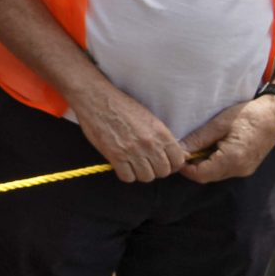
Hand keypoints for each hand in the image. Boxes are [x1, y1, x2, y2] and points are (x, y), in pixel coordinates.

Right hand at [70, 78, 188, 182]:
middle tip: (147, 163)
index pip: (178, 161)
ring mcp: (132, 151)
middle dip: (156, 170)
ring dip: (141, 173)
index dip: (172, 164)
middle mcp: (149, 144)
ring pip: (146, 177)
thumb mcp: (150, 118)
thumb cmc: (122, 106)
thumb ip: (163, 138)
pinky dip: (125, 174)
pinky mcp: (115, 155)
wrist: (96, 98)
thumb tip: (177, 154)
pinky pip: (127, 177)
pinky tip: (122, 165)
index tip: (163, 162)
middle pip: (163, 171)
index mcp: (161, 133)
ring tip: (134, 164)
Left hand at [179, 93, 274, 183]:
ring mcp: (245, 170)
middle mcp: (239, 170)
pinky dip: (213, 161)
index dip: (184, 168)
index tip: (174, 154)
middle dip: (192, 165)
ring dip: (203, 163)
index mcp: (232, 160)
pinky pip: (225, 169)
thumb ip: (198, 139)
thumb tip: (179, 150)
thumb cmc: (248, 115)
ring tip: (196, 144)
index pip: (200, 175)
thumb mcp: (219, 124)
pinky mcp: (247, 166)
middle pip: (207, 176)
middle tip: (183, 148)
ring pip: (215, 173)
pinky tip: (210, 146)